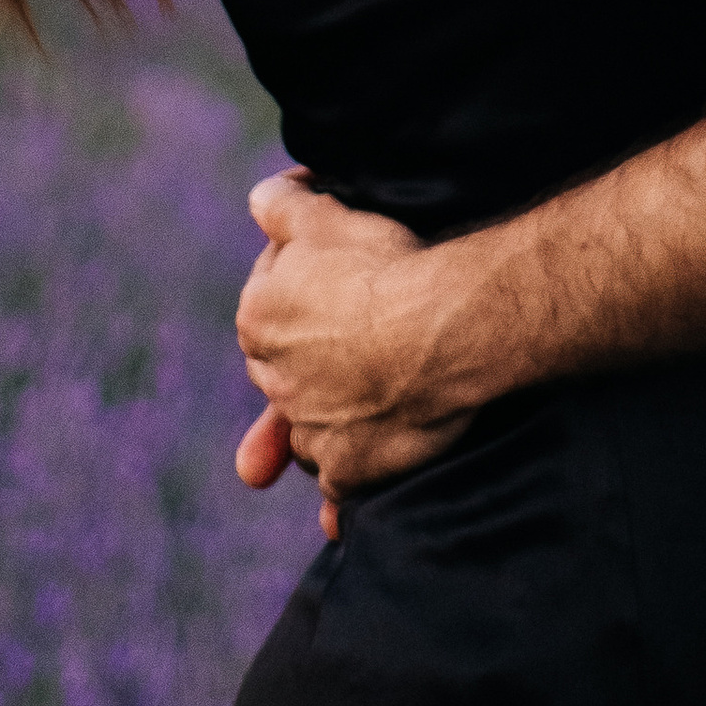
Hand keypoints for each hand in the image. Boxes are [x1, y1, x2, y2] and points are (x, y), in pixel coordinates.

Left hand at [232, 171, 474, 502]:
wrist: (447, 324)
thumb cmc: (392, 263)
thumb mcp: (329, 215)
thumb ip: (284, 206)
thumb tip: (259, 198)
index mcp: (258, 316)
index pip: (270, 307)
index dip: (307, 295)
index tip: (341, 290)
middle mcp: (273, 379)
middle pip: (284, 374)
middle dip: (305, 366)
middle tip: (346, 351)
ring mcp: (311, 430)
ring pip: (308, 431)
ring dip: (323, 426)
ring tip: (359, 411)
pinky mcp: (348, 472)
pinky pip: (339, 490)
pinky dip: (343, 494)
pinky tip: (346, 507)